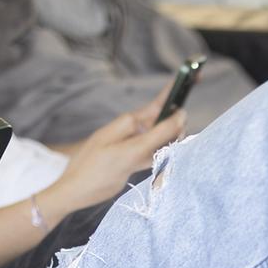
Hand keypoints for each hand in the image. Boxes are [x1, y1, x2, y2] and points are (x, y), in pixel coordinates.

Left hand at [42, 103, 185, 217]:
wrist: (72, 193)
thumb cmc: (97, 172)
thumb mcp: (130, 153)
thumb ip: (157, 135)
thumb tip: (181, 116)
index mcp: (130, 122)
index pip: (160, 102)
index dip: (178, 89)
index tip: (196, 73)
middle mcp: (132, 129)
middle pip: (163, 123)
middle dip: (177, 130)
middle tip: (179, 145)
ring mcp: (130, 144)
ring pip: (159, 140)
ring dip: (169, 147)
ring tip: (167, 160)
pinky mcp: (129, 159)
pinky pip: (151, 154)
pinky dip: (159, 158)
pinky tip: (163, 166)